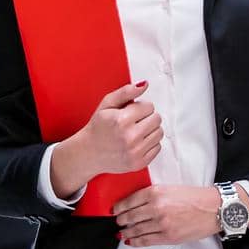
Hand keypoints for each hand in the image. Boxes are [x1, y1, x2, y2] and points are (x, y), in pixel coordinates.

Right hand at [52, 82, 161, 197]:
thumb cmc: (98, 127)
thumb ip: (126, 92)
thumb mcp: (107, 104)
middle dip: (147, 117)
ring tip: (136, 131)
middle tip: (134, 121)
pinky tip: (137, 142)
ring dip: (150, 130)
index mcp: (121, 120)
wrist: (89, 153)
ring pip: (159, 133)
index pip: (149, 106)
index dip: (140, 107)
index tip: (131, 112)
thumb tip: (144, 84)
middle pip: (157, 119)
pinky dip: (150, 143)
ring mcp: (135, 152)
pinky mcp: (139, 163)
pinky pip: (158, 147)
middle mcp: (129, 137)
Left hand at [114, 184, 240, 246]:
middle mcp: (156, 207)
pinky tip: (130, 241)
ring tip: (122, 232)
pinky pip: (146, 240)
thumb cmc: (195, 197)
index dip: (119, 207)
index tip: (115, 210)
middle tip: (118, 221)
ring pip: (136, 230)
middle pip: (130, 216)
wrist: (212, 209)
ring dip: (126, 232)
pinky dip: (135, 241)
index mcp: (156, 192)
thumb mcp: (170, 188)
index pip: (130, 200)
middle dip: (121, 220)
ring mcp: (161, 223)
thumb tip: (136, 204)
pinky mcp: (168, 236)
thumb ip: (153, 195)